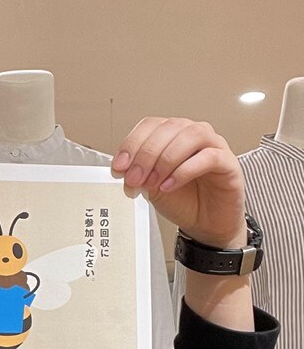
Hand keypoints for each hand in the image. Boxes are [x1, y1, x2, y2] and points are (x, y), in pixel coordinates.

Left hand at [112, 118, 245, 247]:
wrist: (206, 223)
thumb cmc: (183, 201)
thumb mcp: (150, 187)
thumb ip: (137, 175)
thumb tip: (122, 170)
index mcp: (172, 136)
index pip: (151, 125)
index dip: (132, 143)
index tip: (119, 166)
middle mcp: (193, 135)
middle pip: (169, 127)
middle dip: (146, 154)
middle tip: (134, 178)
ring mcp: (214, 146)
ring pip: (191, 135)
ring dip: (166, 159)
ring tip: (152, 182)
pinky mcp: (228, 163)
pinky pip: (209, 157)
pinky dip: (185, 171)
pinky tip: (170, 185)